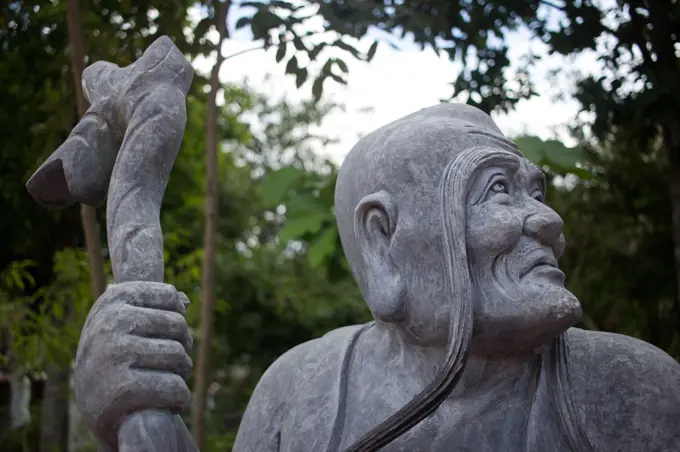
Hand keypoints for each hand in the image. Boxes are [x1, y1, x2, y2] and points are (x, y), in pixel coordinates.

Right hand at [74, 282, 192, 449]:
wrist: (93, 406)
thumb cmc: (117, 356)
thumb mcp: (126, 323)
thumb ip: (154, 308)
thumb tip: (183, 300)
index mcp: (113, 298)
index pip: (170, 295)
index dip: (176, 316)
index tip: (164, 332)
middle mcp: (110, 322)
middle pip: (178, 326)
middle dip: (182, 346)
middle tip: (168, 361)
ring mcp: (115, 354)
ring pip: (179, 356)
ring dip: (182, 372)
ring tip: (166, 379)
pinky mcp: (122, 389)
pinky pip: (174, 387)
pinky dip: (179, 397)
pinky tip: (169, 401)